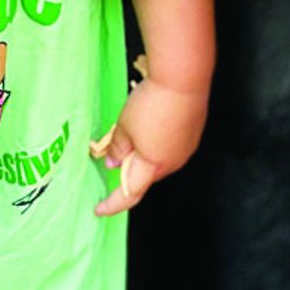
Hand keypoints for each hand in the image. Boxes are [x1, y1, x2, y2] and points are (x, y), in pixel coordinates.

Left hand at [92, 76, 208, 216]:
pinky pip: (167, 148)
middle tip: (106, 163)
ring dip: (139, 158)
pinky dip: (152, 146)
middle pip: (144, 177)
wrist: (182, 80)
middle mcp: (172, 163)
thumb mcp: (125, 126)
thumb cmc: (152, 104)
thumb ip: (117, 147)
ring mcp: (184, 149)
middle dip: (125, 174)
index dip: (113, 203)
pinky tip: (144, 129)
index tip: (99, 209)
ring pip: (156, 162)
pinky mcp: (190, 134)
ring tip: (123, 141)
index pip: (130, 193)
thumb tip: (112, 162)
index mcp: (153, 165)